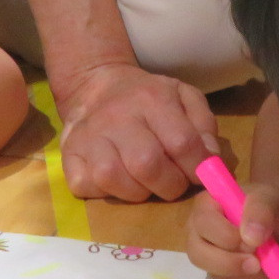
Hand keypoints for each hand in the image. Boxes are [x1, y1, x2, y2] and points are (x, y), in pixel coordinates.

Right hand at [56, 62, 217, 201]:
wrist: (96, 86)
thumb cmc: (146, 97)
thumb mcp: (183, 96)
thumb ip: (203, 125)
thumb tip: (210, 158)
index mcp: (151, 98)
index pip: (182, 142)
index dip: (197, 167)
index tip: (200, 174)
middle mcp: (117, 116)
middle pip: (147, 164)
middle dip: (170, 185)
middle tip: (174, 183)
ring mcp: (88, 136)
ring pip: (113, 178)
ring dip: (137, 191)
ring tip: (146, 183)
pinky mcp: (68, 154)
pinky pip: (85, 186)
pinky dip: (104, 192)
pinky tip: (118, 181)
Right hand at [188, 177, 278, 278]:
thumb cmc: (276, 202)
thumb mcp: (273, 197)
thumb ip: (261, 210)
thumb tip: (250, 237)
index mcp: (207, 207)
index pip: (202, 224)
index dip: (225, 236)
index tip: (252, 241)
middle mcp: (201, 233)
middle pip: (198, 255)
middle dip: (229, 263)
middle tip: (257, 262)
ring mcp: (212, 258)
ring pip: (217, 277)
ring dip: (246, 275)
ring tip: (267, 261)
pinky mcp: (227, 277)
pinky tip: (266, 270)